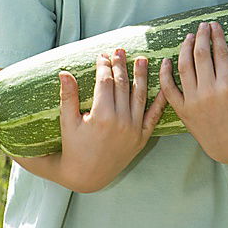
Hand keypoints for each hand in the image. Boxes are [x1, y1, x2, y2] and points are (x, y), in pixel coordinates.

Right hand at [56, 49, 166, 192]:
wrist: (87, 176)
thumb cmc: (73, 147)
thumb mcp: (67, 122)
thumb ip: (68, 96)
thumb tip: (64, 72)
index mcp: (102, 116)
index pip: (105, 82)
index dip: (104, 66)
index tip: (102, 55)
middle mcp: (121, 122)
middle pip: (122, 85)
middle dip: (120, 66)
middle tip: (120, 51)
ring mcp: (133, 130)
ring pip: (140, 96)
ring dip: (141, 76)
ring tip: (141, 59)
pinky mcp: (141, 138)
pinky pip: (153, 116)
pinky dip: (160, 101)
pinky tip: (163, 86)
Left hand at [159, 20, 227, 164]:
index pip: (219, 52)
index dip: (216, 36)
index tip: (215, 25)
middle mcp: (209, 92)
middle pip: (200, 55)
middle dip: (201, 36)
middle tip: (202, 26)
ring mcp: (194, 101)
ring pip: (183, 67)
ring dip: (185, 48)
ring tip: (188, 37)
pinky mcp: (183, 111)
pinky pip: (169, 89)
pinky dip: (165, 73)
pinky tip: (167, 60)